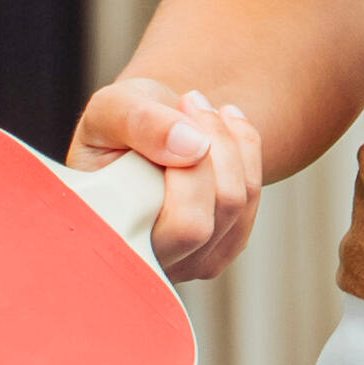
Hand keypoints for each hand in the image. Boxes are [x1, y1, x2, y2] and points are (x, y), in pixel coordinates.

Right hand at [73, 75, 266, 282]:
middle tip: (192, 100)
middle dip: (213, 148)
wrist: (144, 131)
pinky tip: (225, 126)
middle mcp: (151, 264)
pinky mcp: (222, 246)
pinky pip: (251, 199)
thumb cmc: (119, 126)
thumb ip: (139, 121)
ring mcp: (190, 263)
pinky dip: (246, 152)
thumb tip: (193, 147)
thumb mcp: (112, 108)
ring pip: (235, 207)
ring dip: (231, 144)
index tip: (180, 109)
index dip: (188, 173)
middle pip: (202, 223)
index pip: (170, 227)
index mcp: (112, 238)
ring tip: (202, 107)